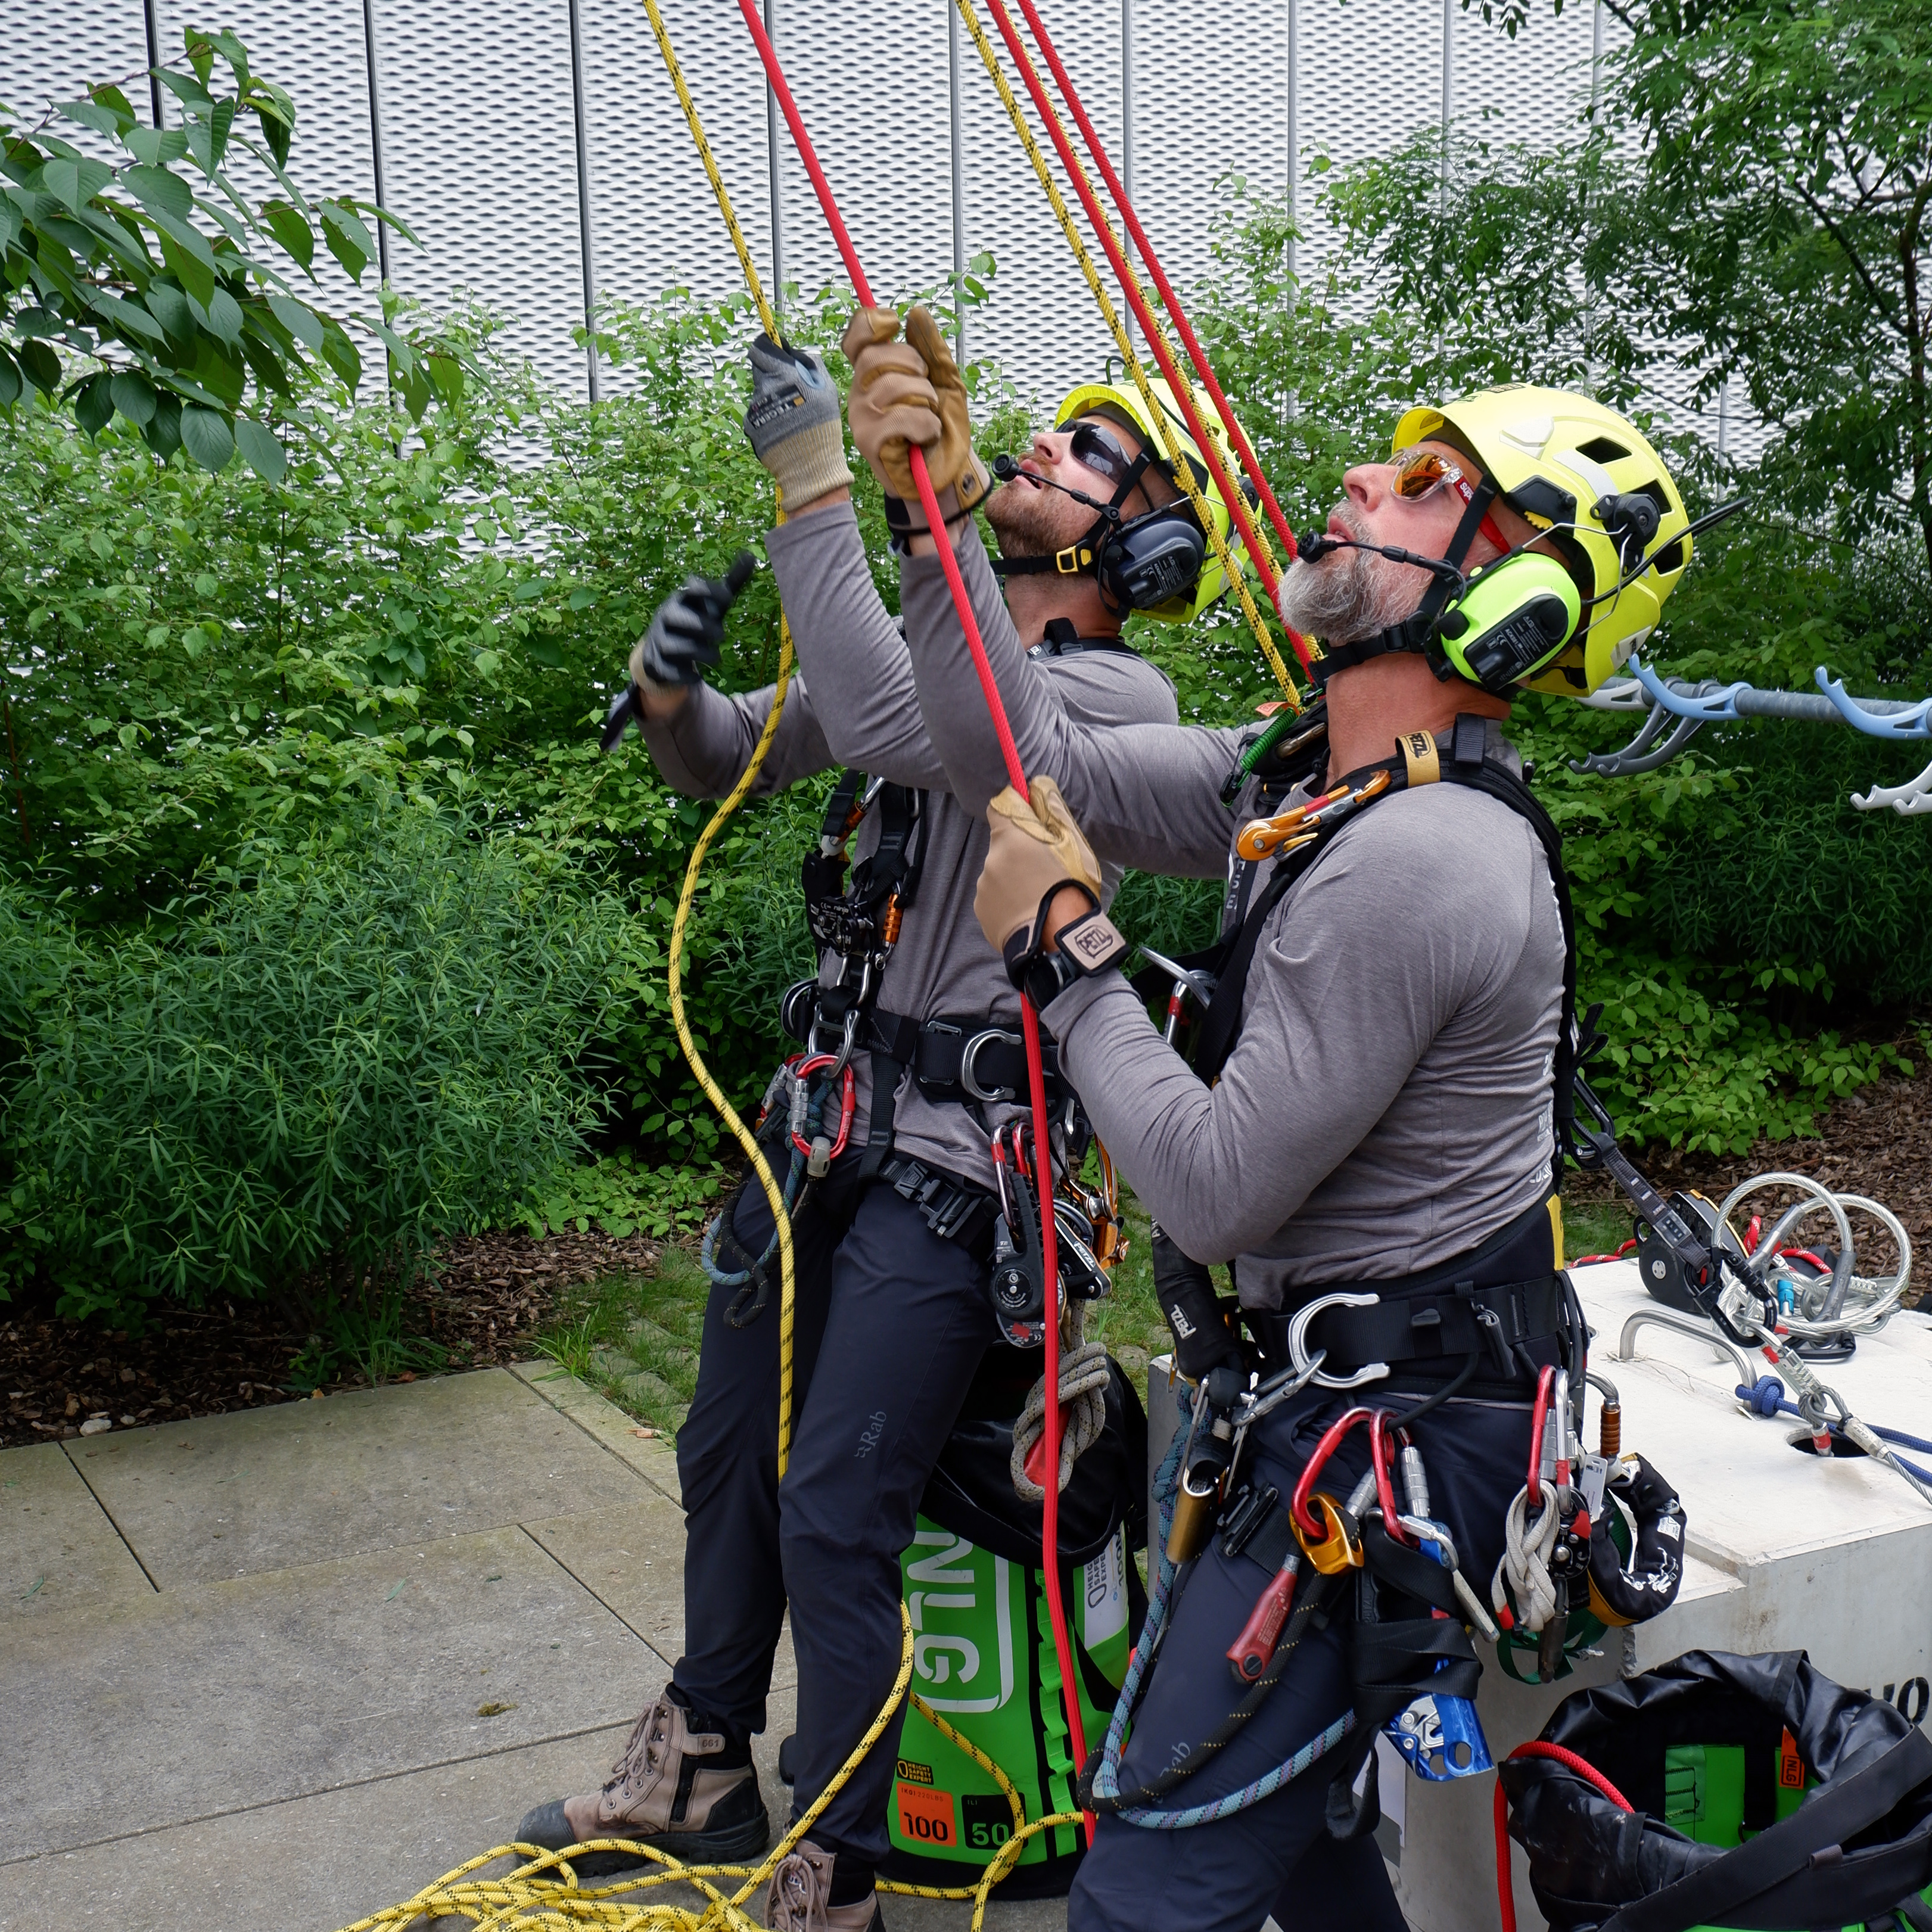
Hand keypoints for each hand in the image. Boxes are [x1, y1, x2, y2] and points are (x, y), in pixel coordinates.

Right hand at [627, 555, 754, 696]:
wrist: (664, 651)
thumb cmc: (696, 621)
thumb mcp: (713, 605)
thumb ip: (731, 584)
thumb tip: (751, 555)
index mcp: (681, 599)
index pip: (691, 588)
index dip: (708, 590)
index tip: (726, 599)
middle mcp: (666, 616)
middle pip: (677, 617)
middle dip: (701, 626)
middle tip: (722, 635)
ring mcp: (658, 639)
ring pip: (672, 645)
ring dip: (697, 653)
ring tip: (716, 658)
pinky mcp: (655, 663)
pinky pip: (666, 670)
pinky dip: (684, 675)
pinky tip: (698, 677)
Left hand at [743, 335, 852, 507]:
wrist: (809, 463)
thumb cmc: (822, 424)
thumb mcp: (826, 388)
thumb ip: (810, 363)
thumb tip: (794, 351)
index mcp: (782, 374)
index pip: (760, 349)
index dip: (766, 348)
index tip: (772, 351)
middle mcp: (764, 388)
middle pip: (760, 369)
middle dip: (773, 374)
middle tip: (790, 389)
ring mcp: (755, 407)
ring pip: (760, 392)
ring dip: (772, 397)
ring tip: (791, 414)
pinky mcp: (751, 423)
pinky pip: (757, 412)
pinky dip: (768, 415)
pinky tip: (783, 427)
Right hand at [841, 305, 988, 519]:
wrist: (949, 473)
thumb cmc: (943, 430)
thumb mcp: (945, 382)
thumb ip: (931, 348)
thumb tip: (916, 313)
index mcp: (874, 375)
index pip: (856, 338)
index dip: (870, 323)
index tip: (893, 322)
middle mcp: (861, 393)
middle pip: (876, 357)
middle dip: (914, 367)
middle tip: (927, 391)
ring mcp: (861, 417)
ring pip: (893, 387)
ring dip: (926, 402)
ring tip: (929, 419)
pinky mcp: (869, 441)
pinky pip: (901, 417)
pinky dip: (926, 426)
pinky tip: (925, 437)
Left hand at [974, 776, 1102, 956]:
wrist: (1056, 943)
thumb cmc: (1068, 890)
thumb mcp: (1073, 844)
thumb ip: (1052, 811)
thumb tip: (1037, 784)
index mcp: (1010, 839)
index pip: (1000, 807)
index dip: (1015, 811)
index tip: (1031, 821)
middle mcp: (989, 861)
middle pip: (1003, 846)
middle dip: (1021, 853)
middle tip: (1047, 870)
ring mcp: (983, 889)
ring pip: (999, 874)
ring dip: (1015, 880)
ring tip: (1040, 897)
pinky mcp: (982, 914)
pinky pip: (996, 899)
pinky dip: (1010, 903)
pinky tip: (1030, 912)